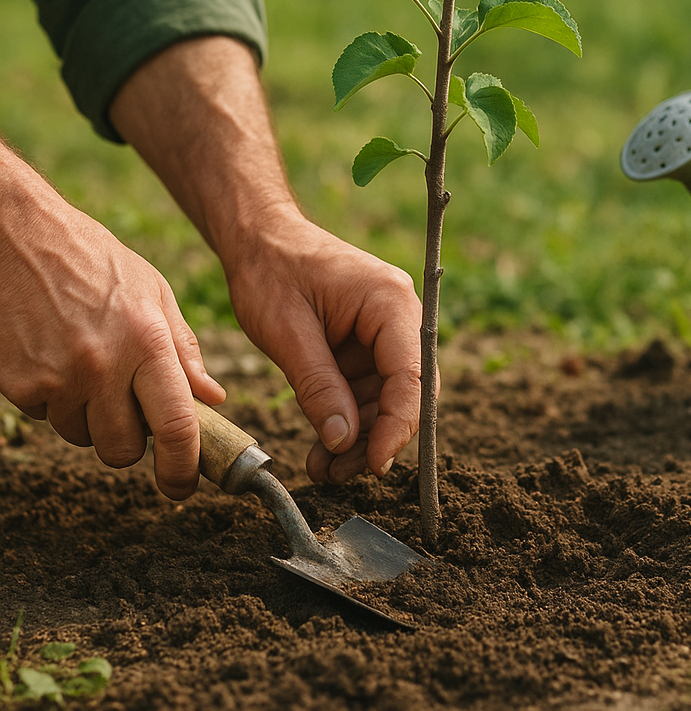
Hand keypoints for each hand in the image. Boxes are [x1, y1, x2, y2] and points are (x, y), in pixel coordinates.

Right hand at [0, 149, 224, 498]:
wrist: (18, 237)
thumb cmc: (96, 261)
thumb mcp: (153, 293)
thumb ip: (184, 351)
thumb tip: (213, 399)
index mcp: (148, 342)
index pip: (176, 427)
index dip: (183, 468)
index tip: (183, 486)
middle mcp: (103, 366)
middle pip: (124, 449)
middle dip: (132, 441)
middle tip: (131, 406)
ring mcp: (55, 379)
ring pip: (83, 437)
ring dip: (92, 418)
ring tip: (90, 365)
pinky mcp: (17, 384)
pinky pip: (46, 417)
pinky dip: (56, 400)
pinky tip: (57, 357)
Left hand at [222, 210, 422, 483]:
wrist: (257, 238)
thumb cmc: (270, 271)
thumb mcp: (287, 333)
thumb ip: (319, 387)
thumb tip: (344, 441)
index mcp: (390, 302)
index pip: (412, 374)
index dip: (398, 425)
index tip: (373, 465)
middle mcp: (398, 316)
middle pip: (406, 391)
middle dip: (376, 437)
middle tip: (338, 472)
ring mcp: (384, 331)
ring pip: (387, 399)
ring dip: (359, 436)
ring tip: (322, 466)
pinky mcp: (366, 344)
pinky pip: (366, 391)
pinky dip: (346, 421)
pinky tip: (323, 447)